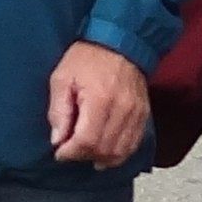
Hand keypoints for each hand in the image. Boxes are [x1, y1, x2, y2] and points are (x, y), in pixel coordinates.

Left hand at [48, 41, 152, 167]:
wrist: (120, 42)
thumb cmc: (87, 58)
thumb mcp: (62, 78)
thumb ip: (58, 111)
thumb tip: (57, 140)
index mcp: (100, 99)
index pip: (87, 140)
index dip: (71, 152)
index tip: (59, 152)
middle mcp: (122, 110)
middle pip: (104, 149)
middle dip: (83, 156)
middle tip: (71, 151)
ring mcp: (136, 114)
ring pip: (120, 152)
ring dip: (101, 159)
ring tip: (86, 153)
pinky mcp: (143, 114)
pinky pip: (133, 144)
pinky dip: (119, 153)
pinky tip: (105, 153)